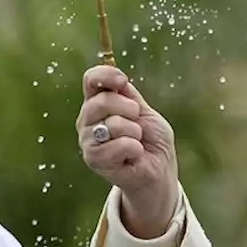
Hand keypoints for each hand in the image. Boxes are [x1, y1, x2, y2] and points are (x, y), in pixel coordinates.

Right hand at [76, 65, 178, 237]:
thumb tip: (118, 78)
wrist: (159, 171)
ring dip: (134, 133)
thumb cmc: (152, 141)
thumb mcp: (145, 112)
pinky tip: (134, 155)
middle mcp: (87, 120)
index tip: (123, 82)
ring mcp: (87, 140)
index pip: (91, 80)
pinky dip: (135, 149)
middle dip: (129, 109)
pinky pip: (119, 145)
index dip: (106, 75)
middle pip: (101, 101)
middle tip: (138, 121)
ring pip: (112, 124)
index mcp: (97, 103)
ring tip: (137, 142)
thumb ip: (129, 96)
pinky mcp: (93, 159)